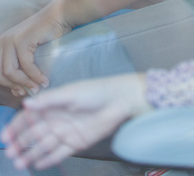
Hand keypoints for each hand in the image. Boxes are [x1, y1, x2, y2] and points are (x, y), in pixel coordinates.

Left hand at [0, 8, 71, 96]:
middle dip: (16, 86)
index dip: (8, 85)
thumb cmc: (48, 33)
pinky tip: (44, 80)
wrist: (60, 14)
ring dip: (25, 83)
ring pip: (10, 72)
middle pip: (0, 74)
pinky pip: (26, 65)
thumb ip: (22, 69)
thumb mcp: (30, 53)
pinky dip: (35, 76)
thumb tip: (17, 92)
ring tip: (38, 88)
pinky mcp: (22, 40)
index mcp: (1, 44)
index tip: (21, 92)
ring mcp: (11, 40)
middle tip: (31, 91)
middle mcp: (2, 41)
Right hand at [1, 73, 148, 169]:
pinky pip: (58, 153)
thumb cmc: (95, 91)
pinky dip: (48, 159)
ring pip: (44, 146)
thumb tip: (26, 104)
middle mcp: (56, 119)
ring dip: (31, 154)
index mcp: (53, 104)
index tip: (6, 137)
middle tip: (11, 153)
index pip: (30, 117)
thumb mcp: (70, 93)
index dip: (17, 126)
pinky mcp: (76, 142)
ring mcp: (65, 132)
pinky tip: (38, 164)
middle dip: (21, 143)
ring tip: (20, 163)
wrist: (119, 101)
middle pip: (34, 133)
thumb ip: (48, 100)